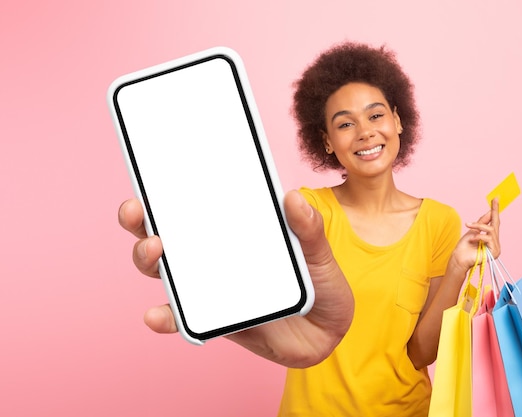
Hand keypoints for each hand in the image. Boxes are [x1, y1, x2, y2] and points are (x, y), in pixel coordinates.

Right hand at [118, 190, 353, 367]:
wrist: (330, 334)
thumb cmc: (321, 286)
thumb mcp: (318, 254)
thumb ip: (308, 230)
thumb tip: (293, 198)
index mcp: (238, 232)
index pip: (198, 207)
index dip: (170, 190)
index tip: (152, 172)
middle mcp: (216, 257)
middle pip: (168, 235)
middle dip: (143, 220)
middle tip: (137, 209)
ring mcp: (212, 287)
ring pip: (168, 272)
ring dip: (149, 260)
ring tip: (154, 249)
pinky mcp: (215, 319)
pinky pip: (184, 319)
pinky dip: (167, 318)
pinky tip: (157, 315)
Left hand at [448, 198, 500, 274]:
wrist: (459, 259)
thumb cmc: (464, 247)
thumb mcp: (473, 231)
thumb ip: (482, 223)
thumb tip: (489, 212)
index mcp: (490, 237)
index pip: (493, 222)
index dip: (494, 211)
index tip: (495, 199)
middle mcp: (495, 242)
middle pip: (496, 224)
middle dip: (494, 211)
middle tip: (495, 199)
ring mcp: (496, 248)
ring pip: (491, 230)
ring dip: (478, 226)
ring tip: (469, 226)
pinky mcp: (494, 252)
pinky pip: (489, 238)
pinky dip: (479, 236)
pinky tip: (472, 239)